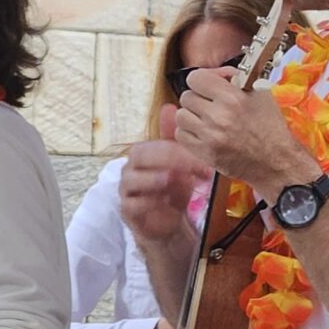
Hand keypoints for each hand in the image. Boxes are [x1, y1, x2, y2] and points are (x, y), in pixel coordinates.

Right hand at [120, 115, 204, 244]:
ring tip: (178, 182)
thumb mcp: (181, 164)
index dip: (179, 151)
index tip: (202, 162)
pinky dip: (149, 202)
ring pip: (132, 179)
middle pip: (140, 155)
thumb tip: (170, 107)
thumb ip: (178, 139)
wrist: (167, 221)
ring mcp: (126, 190)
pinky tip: (166, 201)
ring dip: (157, 179)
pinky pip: (132, 204)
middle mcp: (130, 169)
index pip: (155, 144)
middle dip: (168, 160)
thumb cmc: (173, 188)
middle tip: (193, 169)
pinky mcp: (127, 211)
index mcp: (143, 154)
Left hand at [173, 70, 311, 197]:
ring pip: (181, 116)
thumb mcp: (262, 94)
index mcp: (233, 98)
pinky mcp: (205, 152)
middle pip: (186, 97)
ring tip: (207, 120)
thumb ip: (237, 79)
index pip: (195, 78)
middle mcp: (219, 116)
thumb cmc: (271, 129)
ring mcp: (210, 136)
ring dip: (192, 116)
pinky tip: (205, 134)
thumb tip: (218, 73)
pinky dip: (190, 133)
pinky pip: (181, 135)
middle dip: (199, 99)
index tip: (208, 86)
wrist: (277, 161)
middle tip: (211, 105)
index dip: (202, 81)